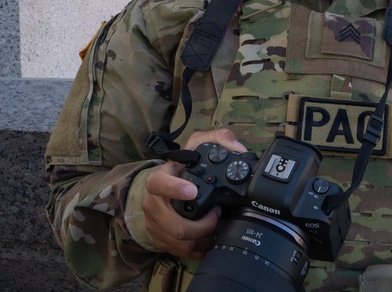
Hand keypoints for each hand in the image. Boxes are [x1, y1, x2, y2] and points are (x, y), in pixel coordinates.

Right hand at [142, 127, 246, 258]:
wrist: (165, 186)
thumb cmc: (184, 166)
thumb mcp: (199, 145)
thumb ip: (220, 139)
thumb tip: (238, 150)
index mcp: (159, 179)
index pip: (158, 183)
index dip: (174, 189)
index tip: (193, 191)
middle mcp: (153, 204)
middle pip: (175, 225)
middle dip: (202, 225)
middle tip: (218, 214)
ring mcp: (156, 224)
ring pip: (180, 242)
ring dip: (204, 237)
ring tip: (217, 224)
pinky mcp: (161, 240)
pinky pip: (182, 251)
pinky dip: (200, 247)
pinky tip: (210, 237)